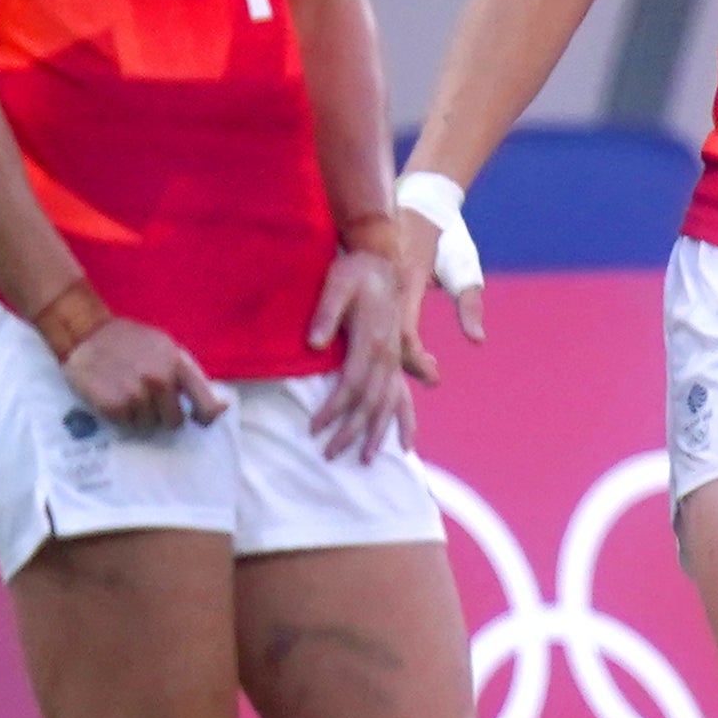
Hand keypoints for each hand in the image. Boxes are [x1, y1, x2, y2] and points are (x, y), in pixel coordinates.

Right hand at [62, 317, 225, 436]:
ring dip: (141, 416)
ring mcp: (136, 395)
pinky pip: (126, 425)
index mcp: (178, 366)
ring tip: (128, 394)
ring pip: (149, 426)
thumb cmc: (131, 341)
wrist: (87, 334)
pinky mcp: (113, 406)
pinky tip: (115, 397)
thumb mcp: (167, 349)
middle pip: (174, 421)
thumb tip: (221, 407)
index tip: (197, 419)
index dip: (205, 418)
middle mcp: (160, 382)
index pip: (206, 406)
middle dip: (165, 416)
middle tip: (151, 402)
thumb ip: (189, 376)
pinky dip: (122, 417)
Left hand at [304, 247, 417, 462]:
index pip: (352, 383)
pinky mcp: (396, 357)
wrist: (382, 259)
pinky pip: (402, 395)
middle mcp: (389, 354)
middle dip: (351, 431)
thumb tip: (314, 344)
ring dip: (376, 433)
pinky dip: (402, 420)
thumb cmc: (355, 271)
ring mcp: (395, 357)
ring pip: (389, 403)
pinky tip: (403, 442)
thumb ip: (326, 312)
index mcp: (373, 339)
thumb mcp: (337, 283)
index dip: (334, 408)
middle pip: (372, 401)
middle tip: (330, 455)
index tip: (314, 428)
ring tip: (364, 459)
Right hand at [390, 182, 485, 359]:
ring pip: (378, 331)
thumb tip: (477, 340)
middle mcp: (388, 286)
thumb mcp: (463, 267)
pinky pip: (376, 319)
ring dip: (399, 355)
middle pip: (387, 338)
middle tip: (433, 378)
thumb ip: (470, 304)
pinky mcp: (373, 286)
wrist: (422, 201)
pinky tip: (407, 350)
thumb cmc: (447, 236)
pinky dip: (391, 340)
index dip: (416, 359)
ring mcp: (377, 285)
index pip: (405, 331)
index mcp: (408, 281)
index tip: (435, 376)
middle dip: (407, 365)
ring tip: (424, 368)